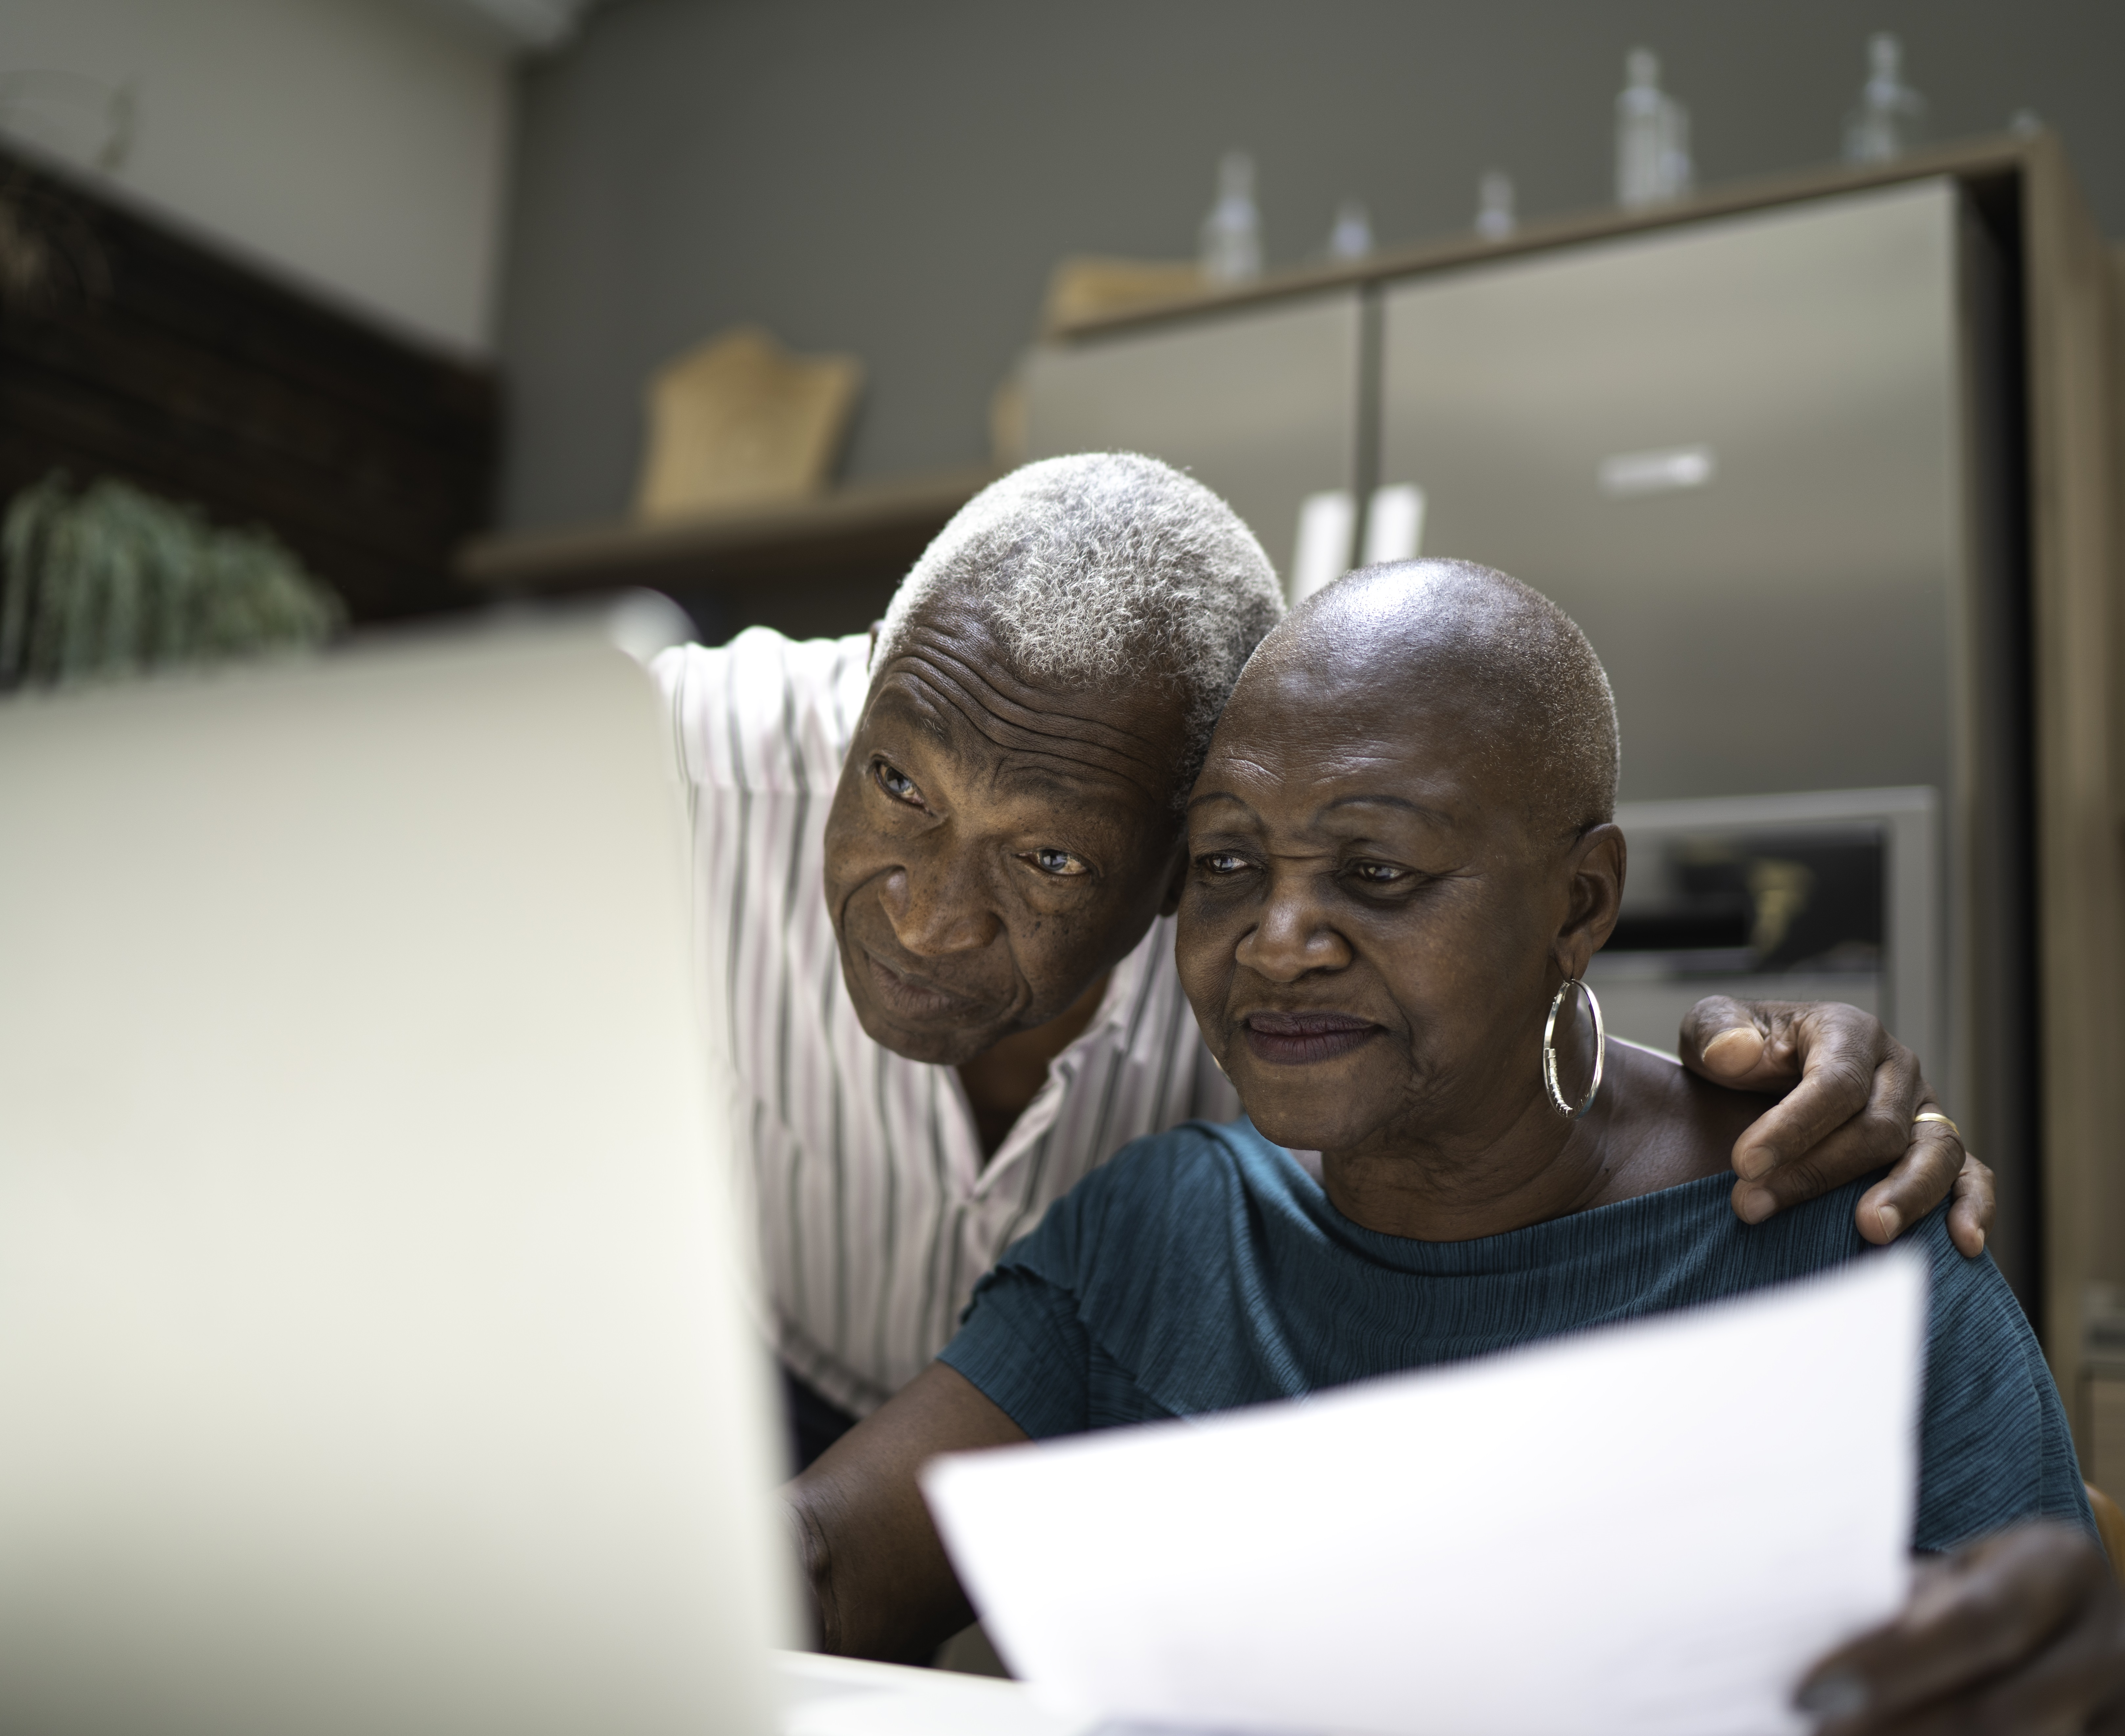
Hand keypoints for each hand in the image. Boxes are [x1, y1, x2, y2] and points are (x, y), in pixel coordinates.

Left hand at [1679, 999, 1993, 1255]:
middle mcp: (1896, 1069)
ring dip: (1904, 1196)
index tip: (1743, 1164)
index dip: (1791, 1126)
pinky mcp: (1936, 1148)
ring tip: (1869, 1231)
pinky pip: (1970, 1176)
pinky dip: (1973, 1207)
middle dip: (1814, 1173)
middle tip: (1752, 1207)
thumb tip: (1731, 1052)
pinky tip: (1964, 1243)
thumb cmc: (1740, 1052)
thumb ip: (1716, 1031)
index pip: (1833, 1082)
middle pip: (1876, 1128)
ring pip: (1933, 1154)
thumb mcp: (1712, 1028)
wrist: (1765, 1072)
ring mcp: (1923, 1111)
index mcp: (1847, 1031)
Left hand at [1797, 1523, 2124, 1733]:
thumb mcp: (1962, 1575)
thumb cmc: (1995, 1588)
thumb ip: (1912, 1609)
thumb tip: (1820, 1665)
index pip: (1975, 1622)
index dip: (1890, 1666)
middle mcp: (2110, 1641)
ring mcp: (2124, 1710)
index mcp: (2063, 1566)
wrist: (2082, 1619)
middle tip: (1818, 1733)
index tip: (1805, 1693)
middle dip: (1898, 1730)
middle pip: (2000, 1713)